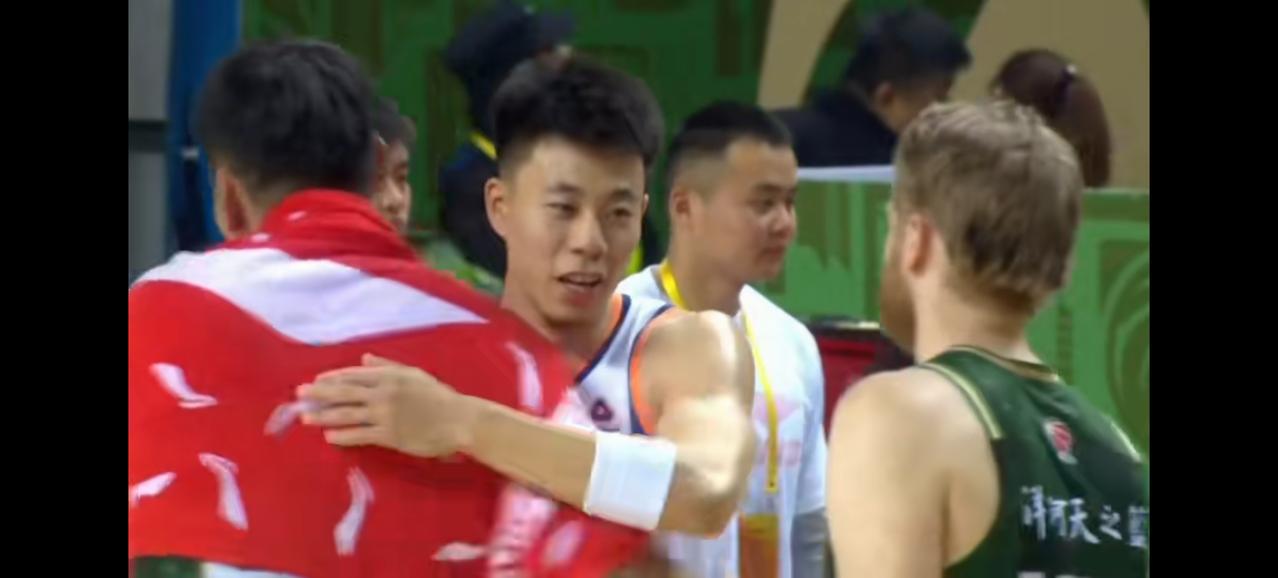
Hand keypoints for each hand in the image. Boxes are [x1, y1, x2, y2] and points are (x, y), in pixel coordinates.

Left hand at [297, 354, 479, 457]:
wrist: (459, 420)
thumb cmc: (439, 397)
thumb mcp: (414, 375)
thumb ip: (388, 366)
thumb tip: (364, 359)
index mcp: (390, 376)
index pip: (354, 375)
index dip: (332, 378)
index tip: (315, 380)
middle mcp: (383, 393)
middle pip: (344, 392)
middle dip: (319, 393)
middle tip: (300, 394)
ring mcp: (384, 415)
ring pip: (347, 414)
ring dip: (324, 415)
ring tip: (306, 417)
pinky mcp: (388, 435)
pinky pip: (359, 435)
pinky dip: (342, 436)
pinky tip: (329, 437)